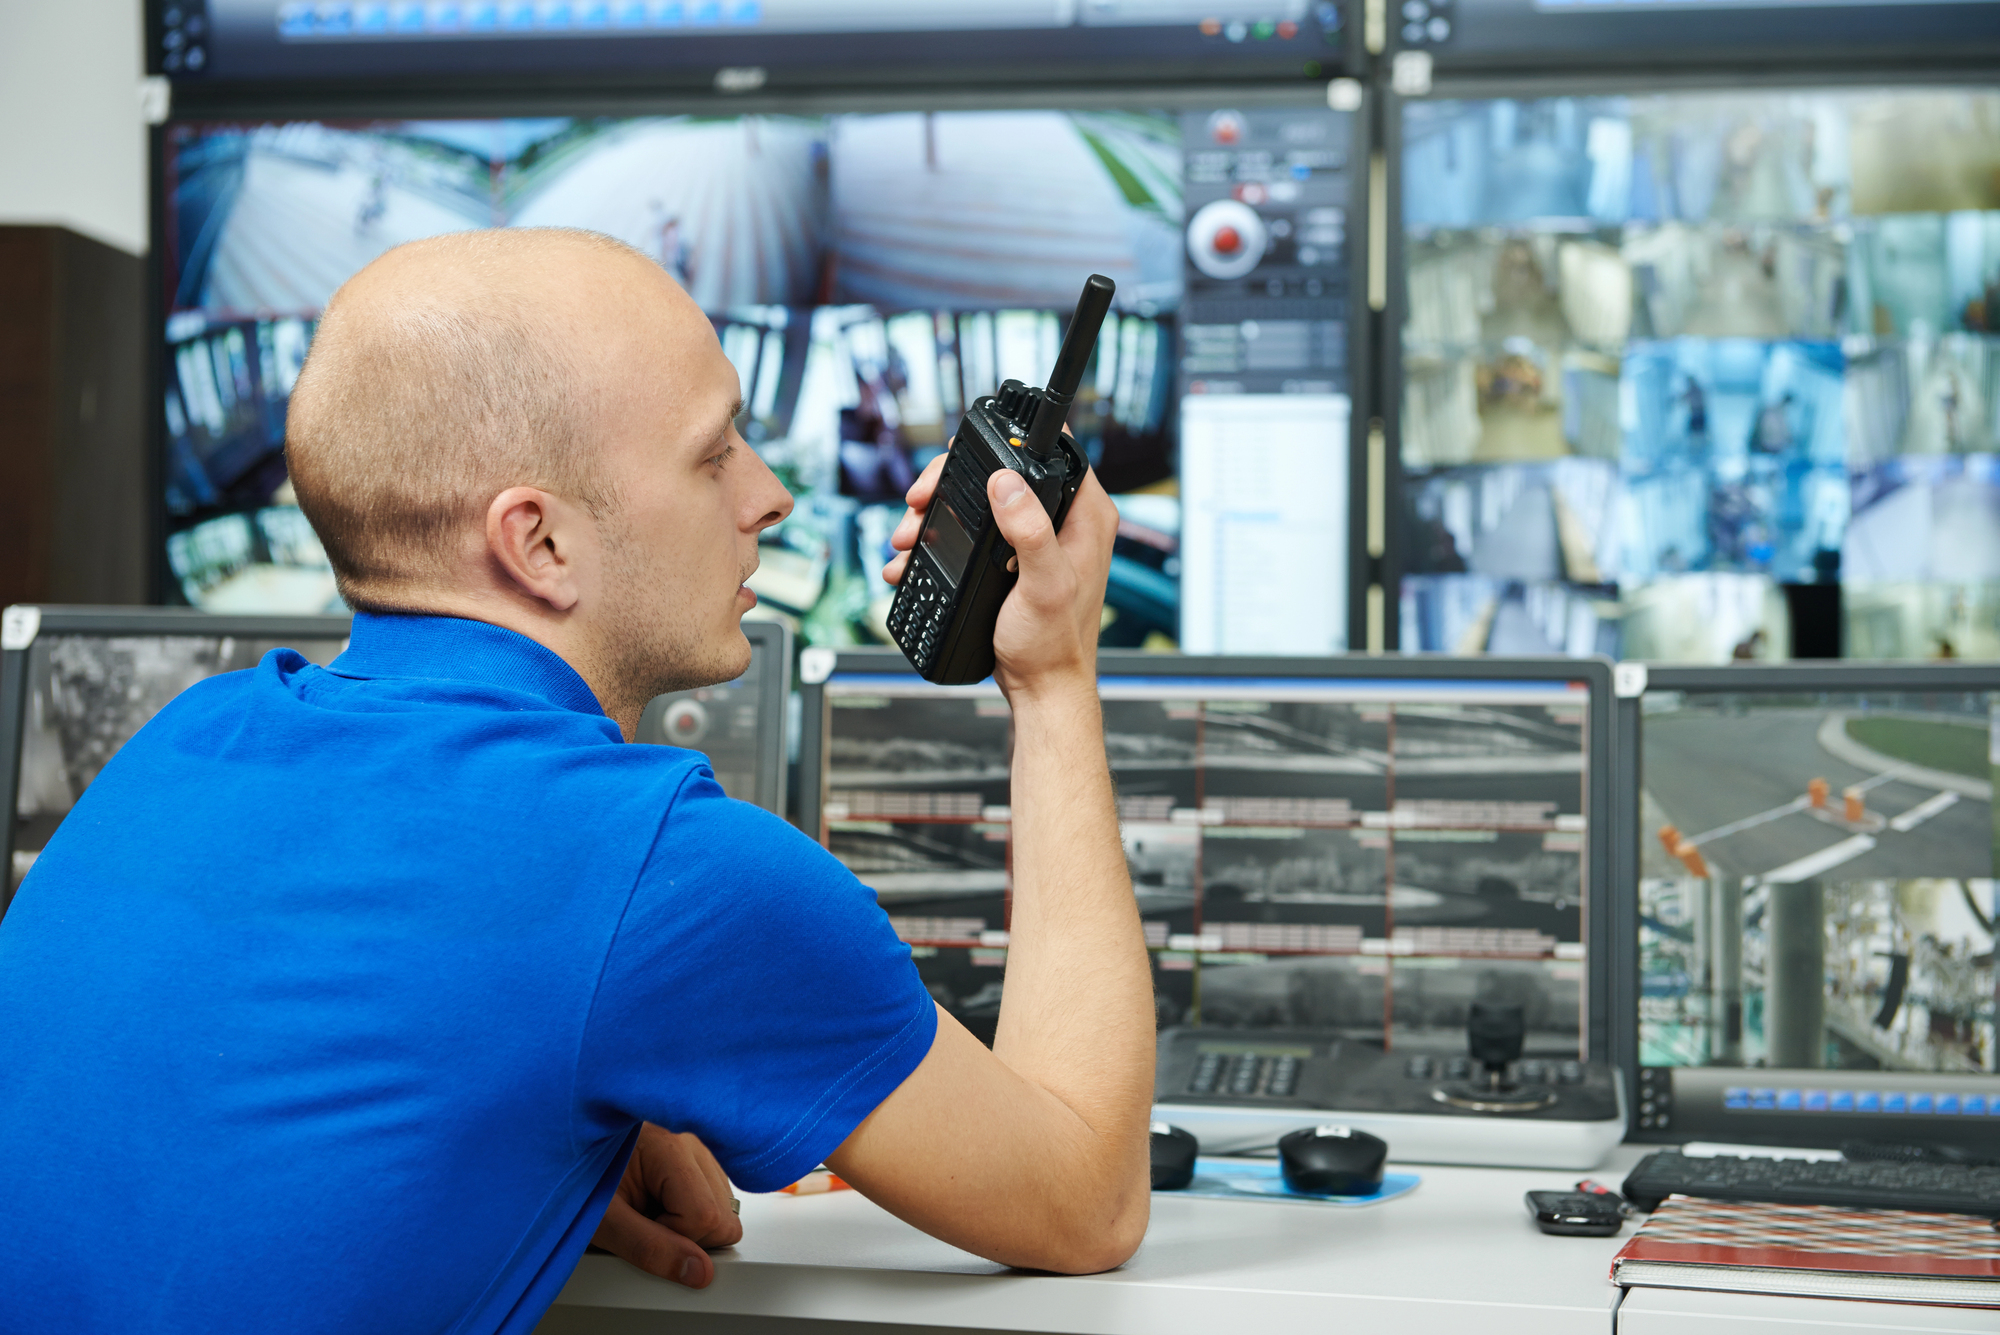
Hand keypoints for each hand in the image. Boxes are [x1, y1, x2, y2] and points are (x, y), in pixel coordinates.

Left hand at [592, 1123, 742, 1287]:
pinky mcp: (694, 1161)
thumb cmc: (578, 1178)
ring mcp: (695, 1150)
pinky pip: (713, 1202)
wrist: (557, 1150)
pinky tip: (657, 1205)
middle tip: (644, 1222)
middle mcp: (690, 1143)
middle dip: (687, 1235)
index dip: (673, 1238)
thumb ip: (650, 1248)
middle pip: (723, 1217)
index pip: (706, 1217)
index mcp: (670, 1148)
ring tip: (647, 1211)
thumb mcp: (604, 1220)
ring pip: (724, 1211)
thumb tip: (698, 1271)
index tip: (639, 1226)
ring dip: (689, 1225)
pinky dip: (689, 1214)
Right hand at [882, 441, 1116, 700]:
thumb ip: (1030, 531)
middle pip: (1005, 473)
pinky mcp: (1015, 559)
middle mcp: (1066, 521)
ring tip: (910, 532)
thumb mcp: (1044, 585)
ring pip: (983, 501)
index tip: (967, 453)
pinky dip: (944, 537)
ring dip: (940, 512)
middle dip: (954, 481)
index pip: (1053, 453)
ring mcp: (1039, 539)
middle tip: (921, 498)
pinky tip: (917, 553)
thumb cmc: (1054, 645)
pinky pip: (976, 531)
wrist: (1041, 687)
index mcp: (1087, 516)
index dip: (1008, 445)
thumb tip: (1006, 482)